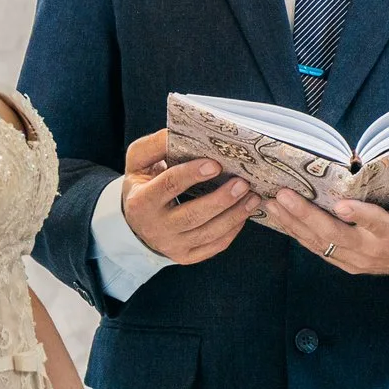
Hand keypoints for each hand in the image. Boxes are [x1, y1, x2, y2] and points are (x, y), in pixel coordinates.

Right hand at [120, 130, 254, 264]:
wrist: (135, 219)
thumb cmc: (143, 183)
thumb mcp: (138, 160)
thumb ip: (155, 145)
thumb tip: (177, 131)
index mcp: (141, 201)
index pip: (169, 186)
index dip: (192, 174)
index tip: (216, 164)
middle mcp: (155, 228)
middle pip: (193, 215)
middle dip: (222, 199)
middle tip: (244, 183)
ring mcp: (171, 246)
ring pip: (209, 233)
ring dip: (235, 215)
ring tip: (253, 197)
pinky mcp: (186, 256)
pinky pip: (214, 246)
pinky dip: (233, 231)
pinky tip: (244, 214)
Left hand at [264, 165, 388, 277]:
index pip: (375, 223)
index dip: (358, 215)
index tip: (340, 204)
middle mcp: (371, 248)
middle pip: (334, 235)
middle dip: (305, 215)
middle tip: (282, 195)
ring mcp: (355, 259)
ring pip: (319, 243)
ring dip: (293, 223)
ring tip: (271, 202)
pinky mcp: (345, 262)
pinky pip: (316, 248)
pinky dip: (296, 233)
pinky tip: (278, 217)